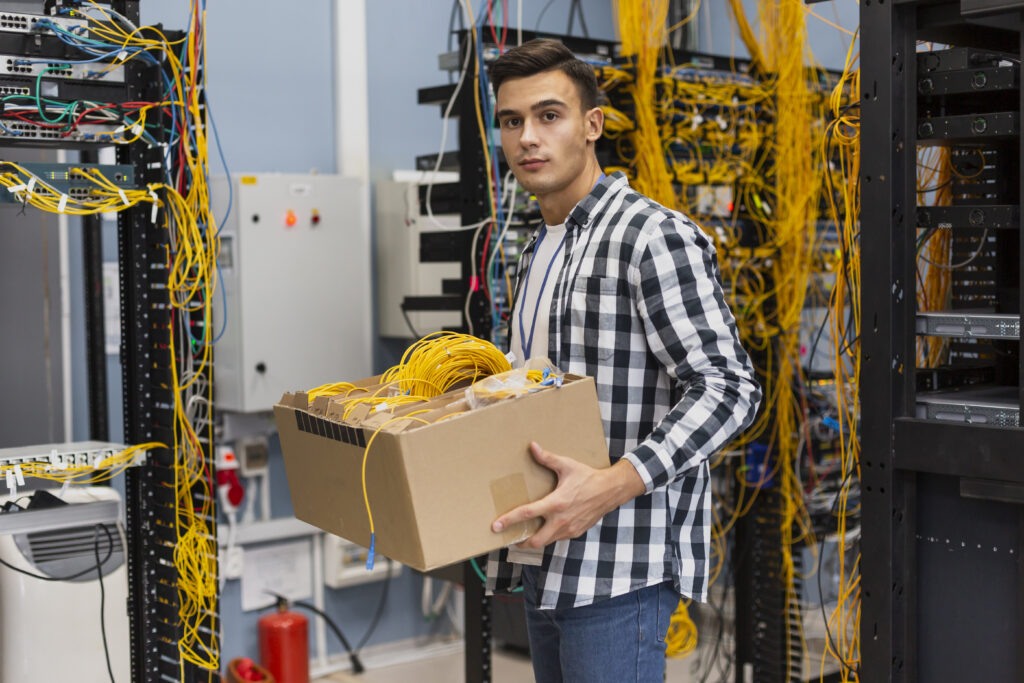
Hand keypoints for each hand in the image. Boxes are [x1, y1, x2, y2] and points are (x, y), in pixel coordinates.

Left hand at [491, 441, 645, 548]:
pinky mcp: (576, 532)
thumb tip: (532, 447)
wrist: (611, 490)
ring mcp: (569, 529)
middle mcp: (561, 520)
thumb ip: (547, 458)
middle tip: (509, 538)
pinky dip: (548, 536)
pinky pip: (557, 538)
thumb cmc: (588, 477)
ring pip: (546, 542)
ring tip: (523, 535)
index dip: (509, 521)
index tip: (496, 526)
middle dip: (519, 541)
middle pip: (534, 540)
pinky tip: (544, 529)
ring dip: (533, 540)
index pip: (527, 514)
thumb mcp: (567, 466)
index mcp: (556, 503)